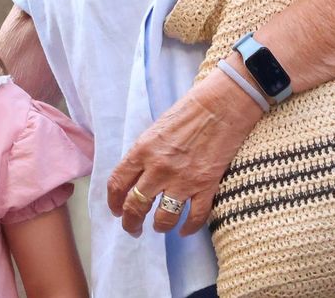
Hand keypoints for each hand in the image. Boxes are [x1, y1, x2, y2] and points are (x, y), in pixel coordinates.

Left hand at [106, 61, 264, 237]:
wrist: (221, 105)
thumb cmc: (188, 111)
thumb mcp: (155, 130)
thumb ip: (143, 154)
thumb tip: (136, 177)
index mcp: (142, 150)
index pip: (118, 184)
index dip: (114, 202)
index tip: (116, 211)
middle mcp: (159, 168)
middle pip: (135, 206)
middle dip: (131, 223)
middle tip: (133, 228)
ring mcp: (183, 180)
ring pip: (163, 218)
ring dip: (159, 227)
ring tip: (160, 227)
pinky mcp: (206, 186)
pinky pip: (194, 217)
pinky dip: (188, 228)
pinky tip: (185, 230)